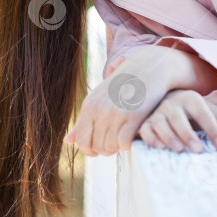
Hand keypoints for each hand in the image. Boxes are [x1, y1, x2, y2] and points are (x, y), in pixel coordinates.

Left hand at [63, 47, 179, 156]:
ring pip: (110, 147)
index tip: (102, 148)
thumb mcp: (101, 98)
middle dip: (107, 150)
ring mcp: (116, 111)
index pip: (82, 142)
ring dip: (118, 147)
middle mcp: (100, 108)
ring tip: (125, 137)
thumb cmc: (125, 83)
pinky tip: (134, 135)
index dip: (91, 151)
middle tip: (117, 143)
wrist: (150, 66)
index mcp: (89, 104)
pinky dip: (129, 144)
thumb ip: (84, 120)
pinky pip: (124, 143)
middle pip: (97, 147)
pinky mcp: (133, 114)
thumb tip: (66, 141)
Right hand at [137, 89, 216, 153]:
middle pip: (178, 117)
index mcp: (192, 99)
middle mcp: (172, 103)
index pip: (203, 113)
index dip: (213, 129)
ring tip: (180, 150)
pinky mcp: (145, 122)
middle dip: (188, 134)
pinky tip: (160, 148)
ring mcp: (157, 112)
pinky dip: (151, 138)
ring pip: (159, 122)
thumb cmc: (197, 116)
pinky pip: (144, 129)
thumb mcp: (216, 117)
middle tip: (198, 151)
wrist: (171, 108)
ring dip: (169, 136)